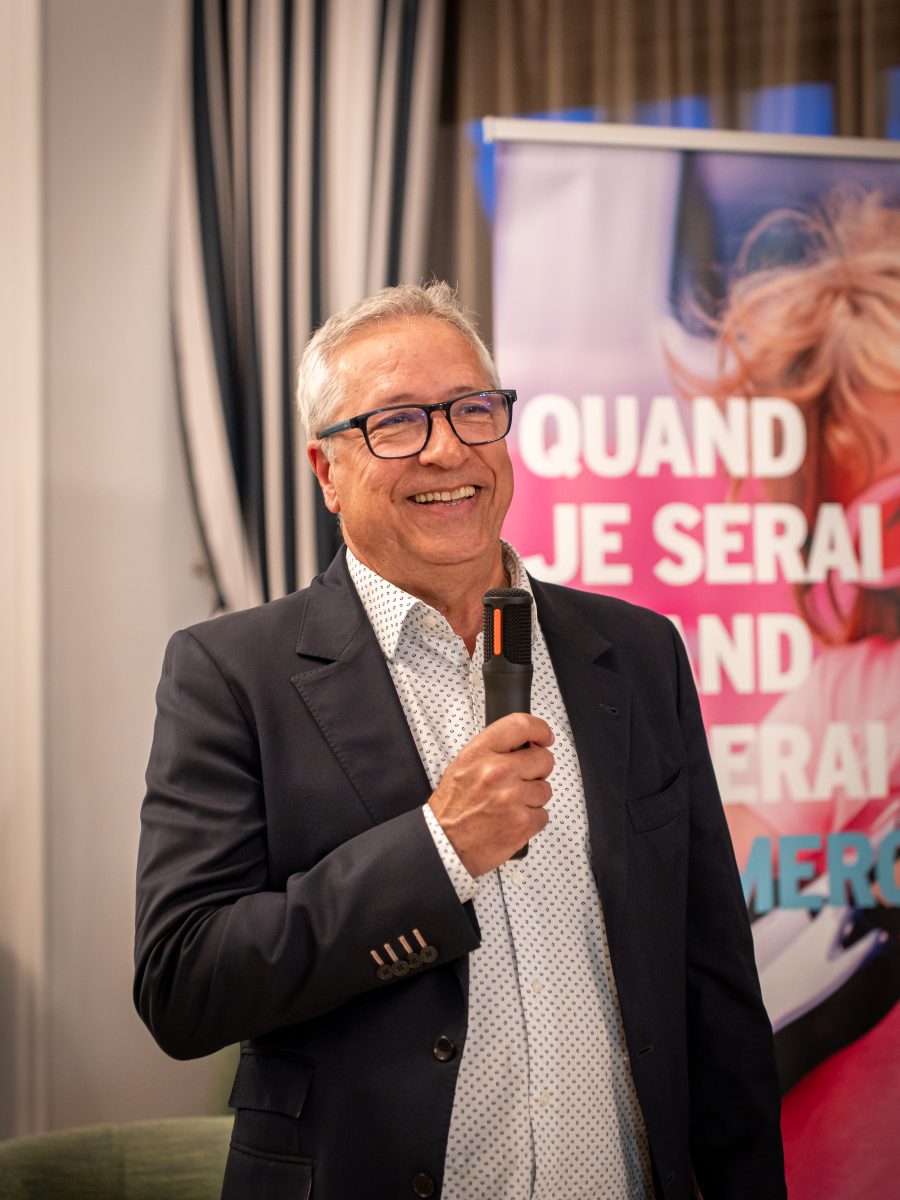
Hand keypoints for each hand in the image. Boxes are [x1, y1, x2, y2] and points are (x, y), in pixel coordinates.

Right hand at [428, 713, 554, 876]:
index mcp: (480, 753)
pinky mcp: (522, 822)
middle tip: (521, 780)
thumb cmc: (452, 807)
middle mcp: (497, 772)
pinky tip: (512, 819)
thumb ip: (493, 751)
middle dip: (537, 770)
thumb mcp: (463, 766)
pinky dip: (532, 819)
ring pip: (545, 789)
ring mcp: (512, 798)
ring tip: (510, 804)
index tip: (544, 736)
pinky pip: (543, 814)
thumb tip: (525, 744)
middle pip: (543, 759)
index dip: (539, 729)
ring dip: (533, 797)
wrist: (444, 843)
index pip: (520, 726)